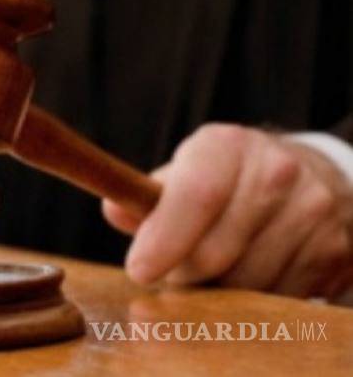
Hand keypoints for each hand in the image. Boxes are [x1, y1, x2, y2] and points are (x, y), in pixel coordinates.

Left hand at [103, 123, 352, 297]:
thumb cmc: (224, 181)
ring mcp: (311, 210)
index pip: (196, 195)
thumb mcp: (183, 174)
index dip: (164, 238)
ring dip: (217, 290)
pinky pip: (278, 297)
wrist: (305, 176)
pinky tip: (248, 273)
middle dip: (182, 273)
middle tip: (174, 269)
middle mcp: (276, 171)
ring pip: (245, 283)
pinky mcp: (332, 248)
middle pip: (215, 251)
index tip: (139, 270)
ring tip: (213, 269)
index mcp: (226, 146)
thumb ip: (144, 197)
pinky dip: (253, 299)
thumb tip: (114, 209)